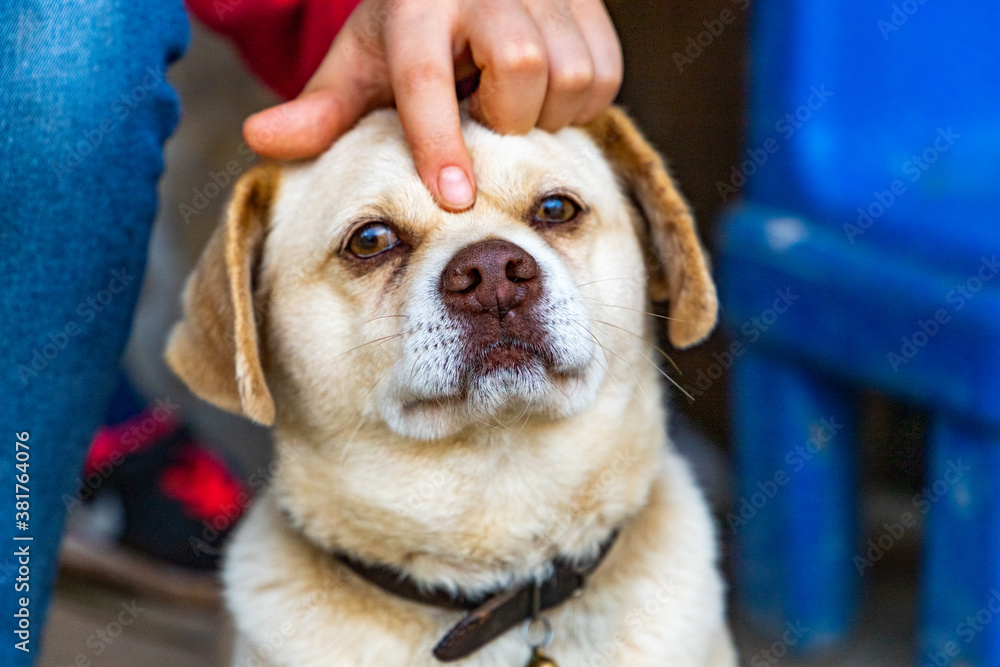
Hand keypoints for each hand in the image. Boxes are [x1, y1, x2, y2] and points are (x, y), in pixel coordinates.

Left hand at [242, 0, 622, 210]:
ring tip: (513, 105)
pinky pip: (605, 75)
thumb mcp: (362, 63)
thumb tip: (259, 141)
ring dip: (546, 112)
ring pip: (571, 74)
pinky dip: (581, 102)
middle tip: (485, 116)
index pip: (426, 78)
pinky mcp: (591, 3)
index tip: (453, 201)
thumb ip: (322, 109)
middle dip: (506, 116)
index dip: (440, 141)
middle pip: (520, 68)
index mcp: (418, 5)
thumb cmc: (410, 29)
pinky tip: (545, 95)